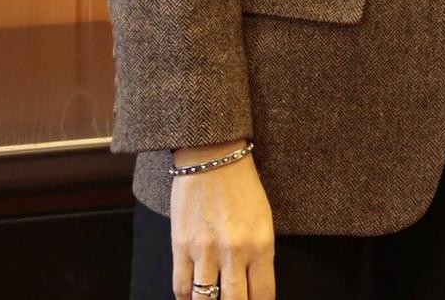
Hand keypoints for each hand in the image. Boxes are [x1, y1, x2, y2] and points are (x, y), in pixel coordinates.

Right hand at [171, 142, 273, 299]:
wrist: (213, 159)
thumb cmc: (242, 187)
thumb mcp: (263, 220)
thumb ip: (259, 254)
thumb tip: (252, 283)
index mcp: (262, 245)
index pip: (263, 294)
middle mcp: (235, 253)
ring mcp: (206, 252)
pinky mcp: (181, 247)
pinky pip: (182, 286)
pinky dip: (186, 297)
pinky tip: (192, 297)